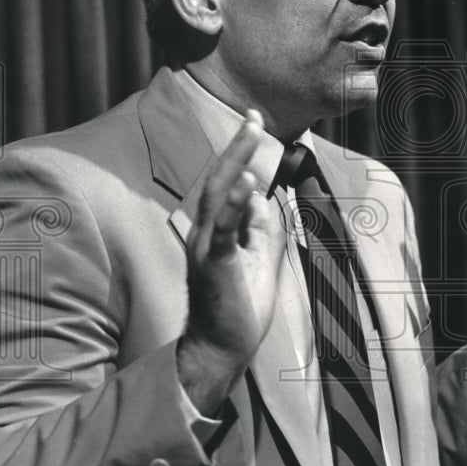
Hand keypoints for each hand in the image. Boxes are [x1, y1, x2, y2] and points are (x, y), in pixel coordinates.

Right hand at [177, 110, 284, 415]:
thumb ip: (258, 227)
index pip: (226, 184)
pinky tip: (246, 182)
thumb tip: (261, 197)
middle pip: (217, 180)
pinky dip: (233, 203)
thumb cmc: (237, 307)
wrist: (222, 349)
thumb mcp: (257, 258)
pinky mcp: (215, 265)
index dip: (240, 153)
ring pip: (216, 196)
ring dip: (234, 163)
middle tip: (252, 116)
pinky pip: (223, 230)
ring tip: (249, 133)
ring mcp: (207, 248)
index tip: (254, 123)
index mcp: (215, 231)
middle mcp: (204, 234)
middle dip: (236, 147)